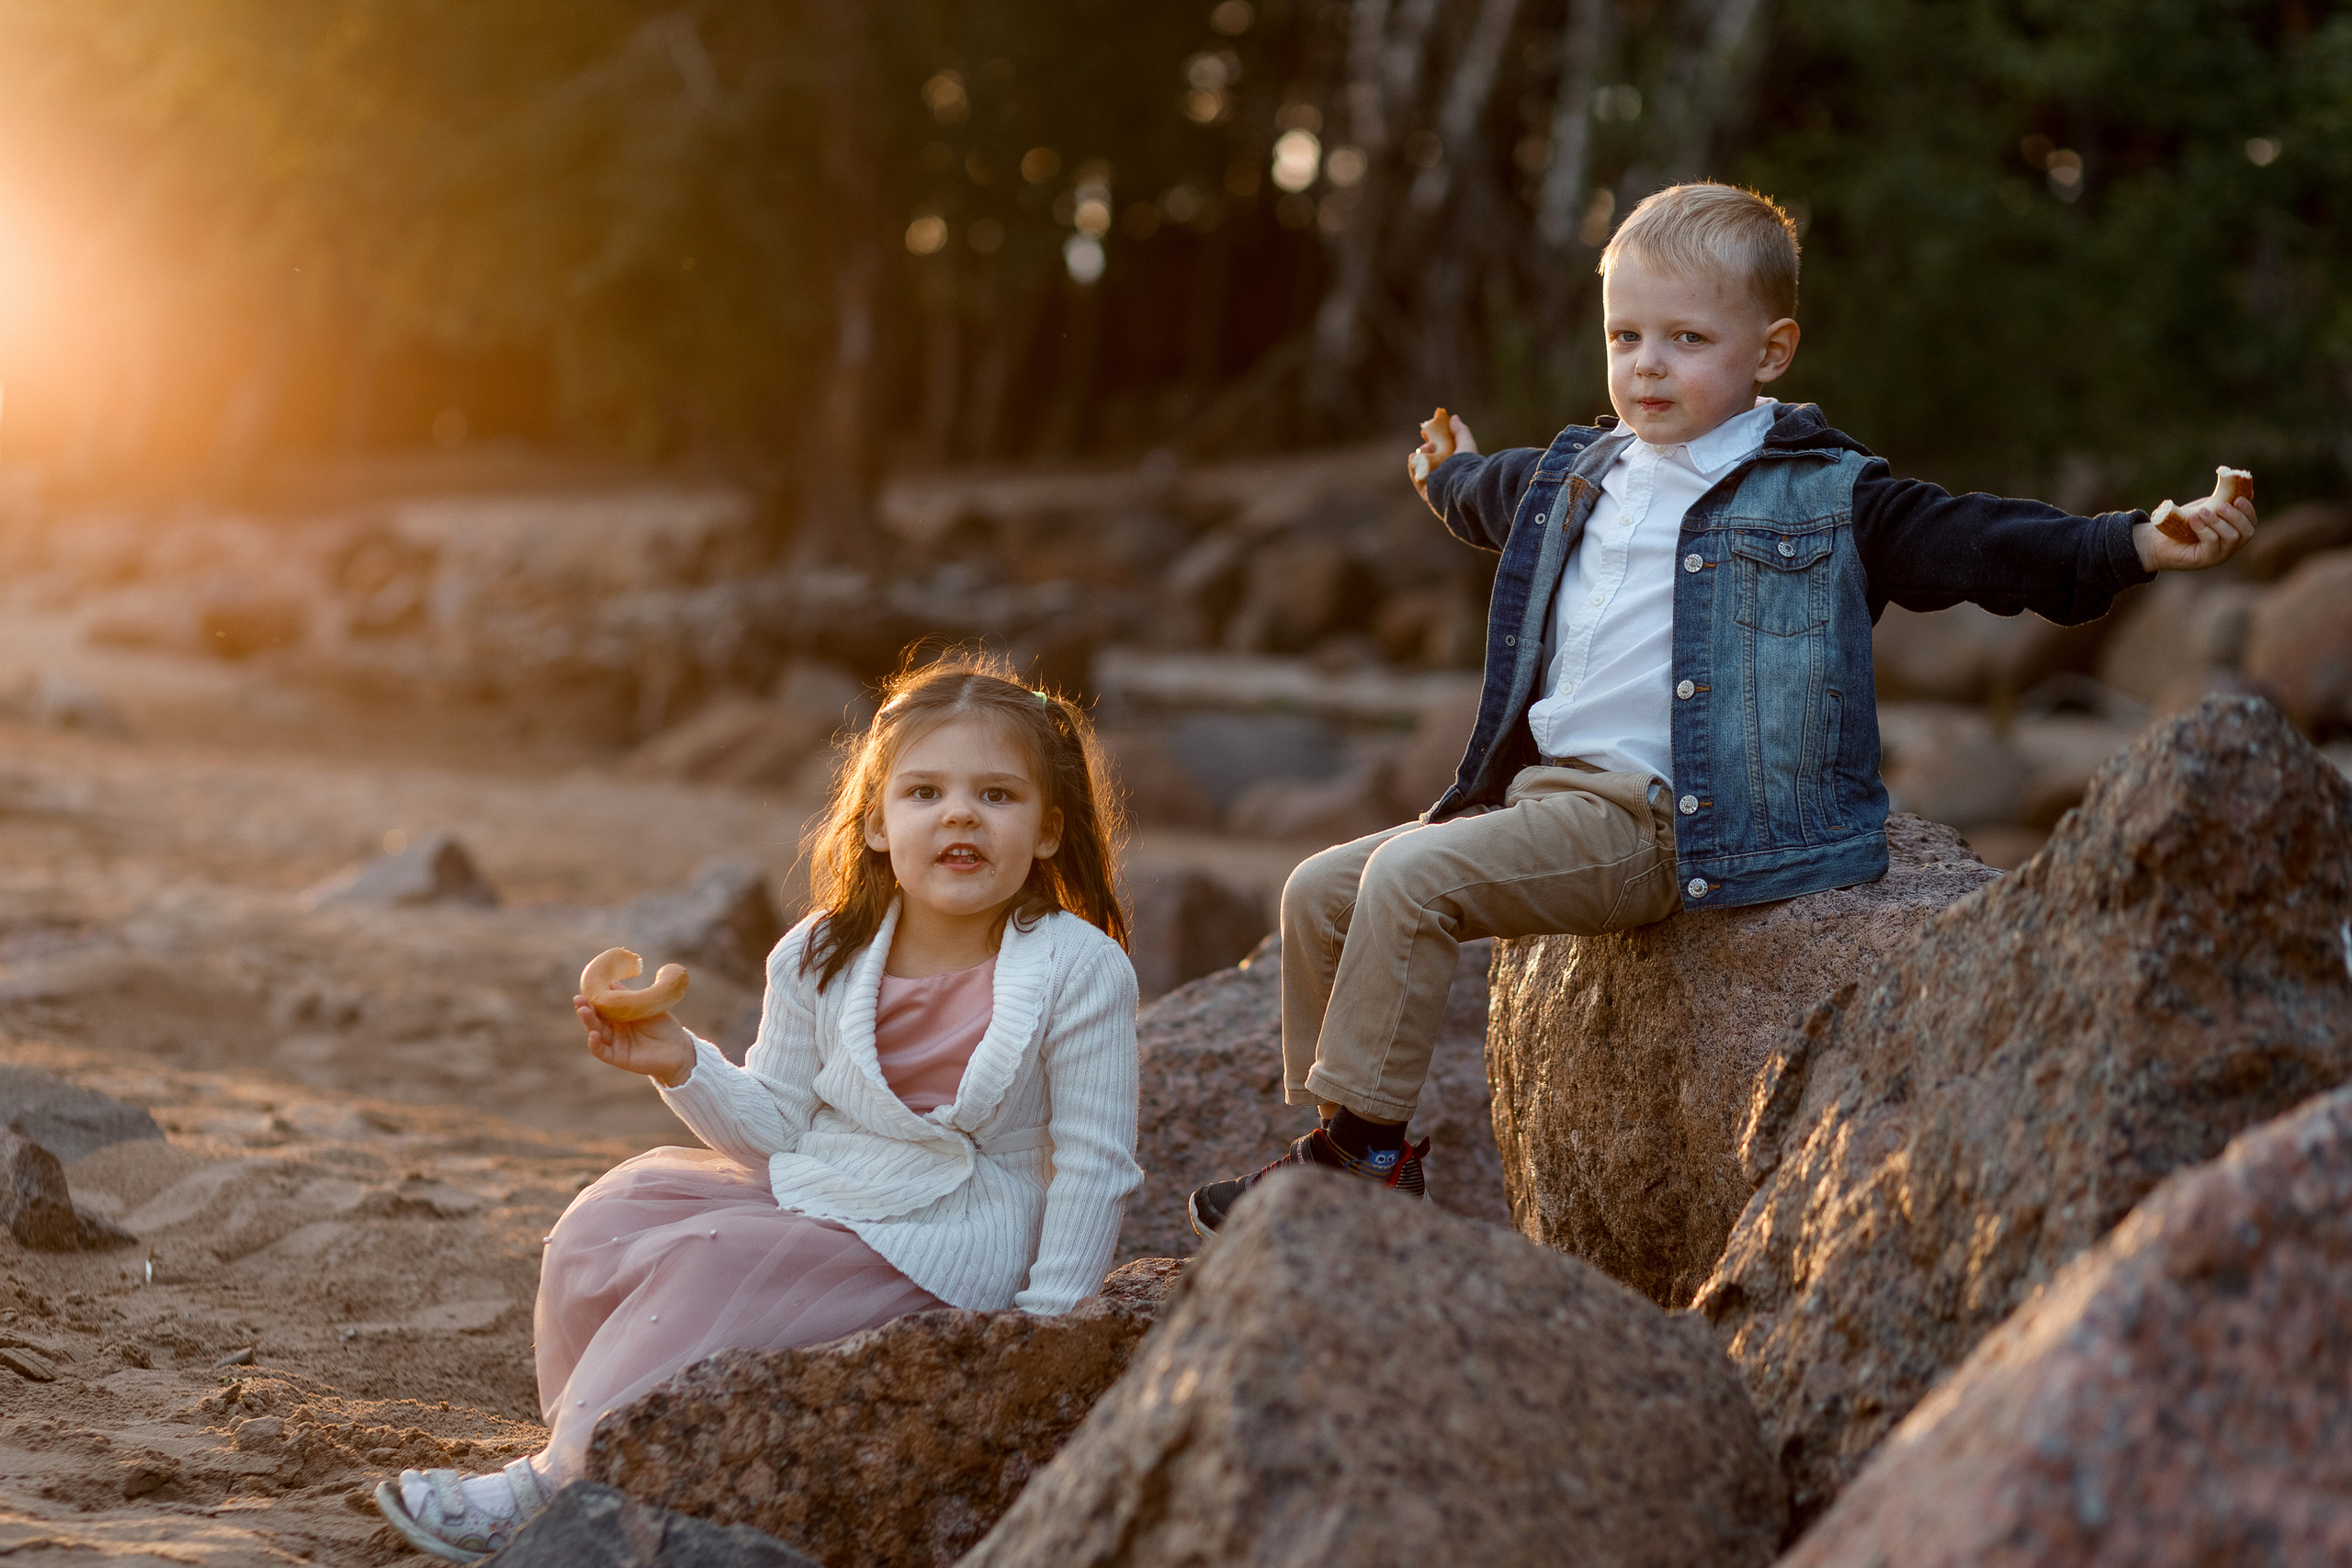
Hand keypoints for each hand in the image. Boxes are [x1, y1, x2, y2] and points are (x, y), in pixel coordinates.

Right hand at [575, 995, 694, 1087]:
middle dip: (585, 1010)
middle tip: (579, 1000)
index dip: (589, 1000)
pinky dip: (595, 1045)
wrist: (680, 1047)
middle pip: (594, 1020)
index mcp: (617, 1017)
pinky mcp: (619, 1058)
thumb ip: (628, 996)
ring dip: (588, 1023)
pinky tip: (593, 1035)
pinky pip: (602, 1052)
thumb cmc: (663, 1025)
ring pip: (596, 1034)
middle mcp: (613, 1030)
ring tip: (584, 1011)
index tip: (583, 991)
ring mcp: (615, 1044)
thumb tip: (611, 981)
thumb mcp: (645, 1006)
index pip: (599, 1008)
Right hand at [1409, 409, 1476, 504]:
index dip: (1432, 442)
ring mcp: (1435, 487)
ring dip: (1420, 457)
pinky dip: (1413, 467)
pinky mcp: (1427, 494)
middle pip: (1429, 461)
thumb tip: (1454, 418)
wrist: (1462, 484)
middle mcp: (1445, 479)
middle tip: (1428, 444)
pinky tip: (1413, 457)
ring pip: (1421, 469)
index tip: (1426, 432)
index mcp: (1455, 468)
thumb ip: (1460, 431)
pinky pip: (1416, 479)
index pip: (1441, 454)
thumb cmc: (1467, 464)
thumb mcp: (1466, 444)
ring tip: (1424, 450)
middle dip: (1426, 449)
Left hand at [2132, 493, 2257, 572]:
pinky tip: (2194, 520)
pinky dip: (2204, 529)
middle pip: (2246, 532)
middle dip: (2236, 517)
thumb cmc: (2183, 523)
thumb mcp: (2205, 509)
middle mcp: (2231, 545)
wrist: (2158, 542)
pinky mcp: (2206, 560)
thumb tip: (2232, 484)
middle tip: (2221, 506)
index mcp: (2234, 531)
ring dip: (2218, 522)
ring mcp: (2220, 555)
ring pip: (2231, 537)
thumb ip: (2219, 500)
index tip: (2238, 499)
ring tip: (2203, 512)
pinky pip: (2212, 542)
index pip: (2251, 522)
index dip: (2248, 510)